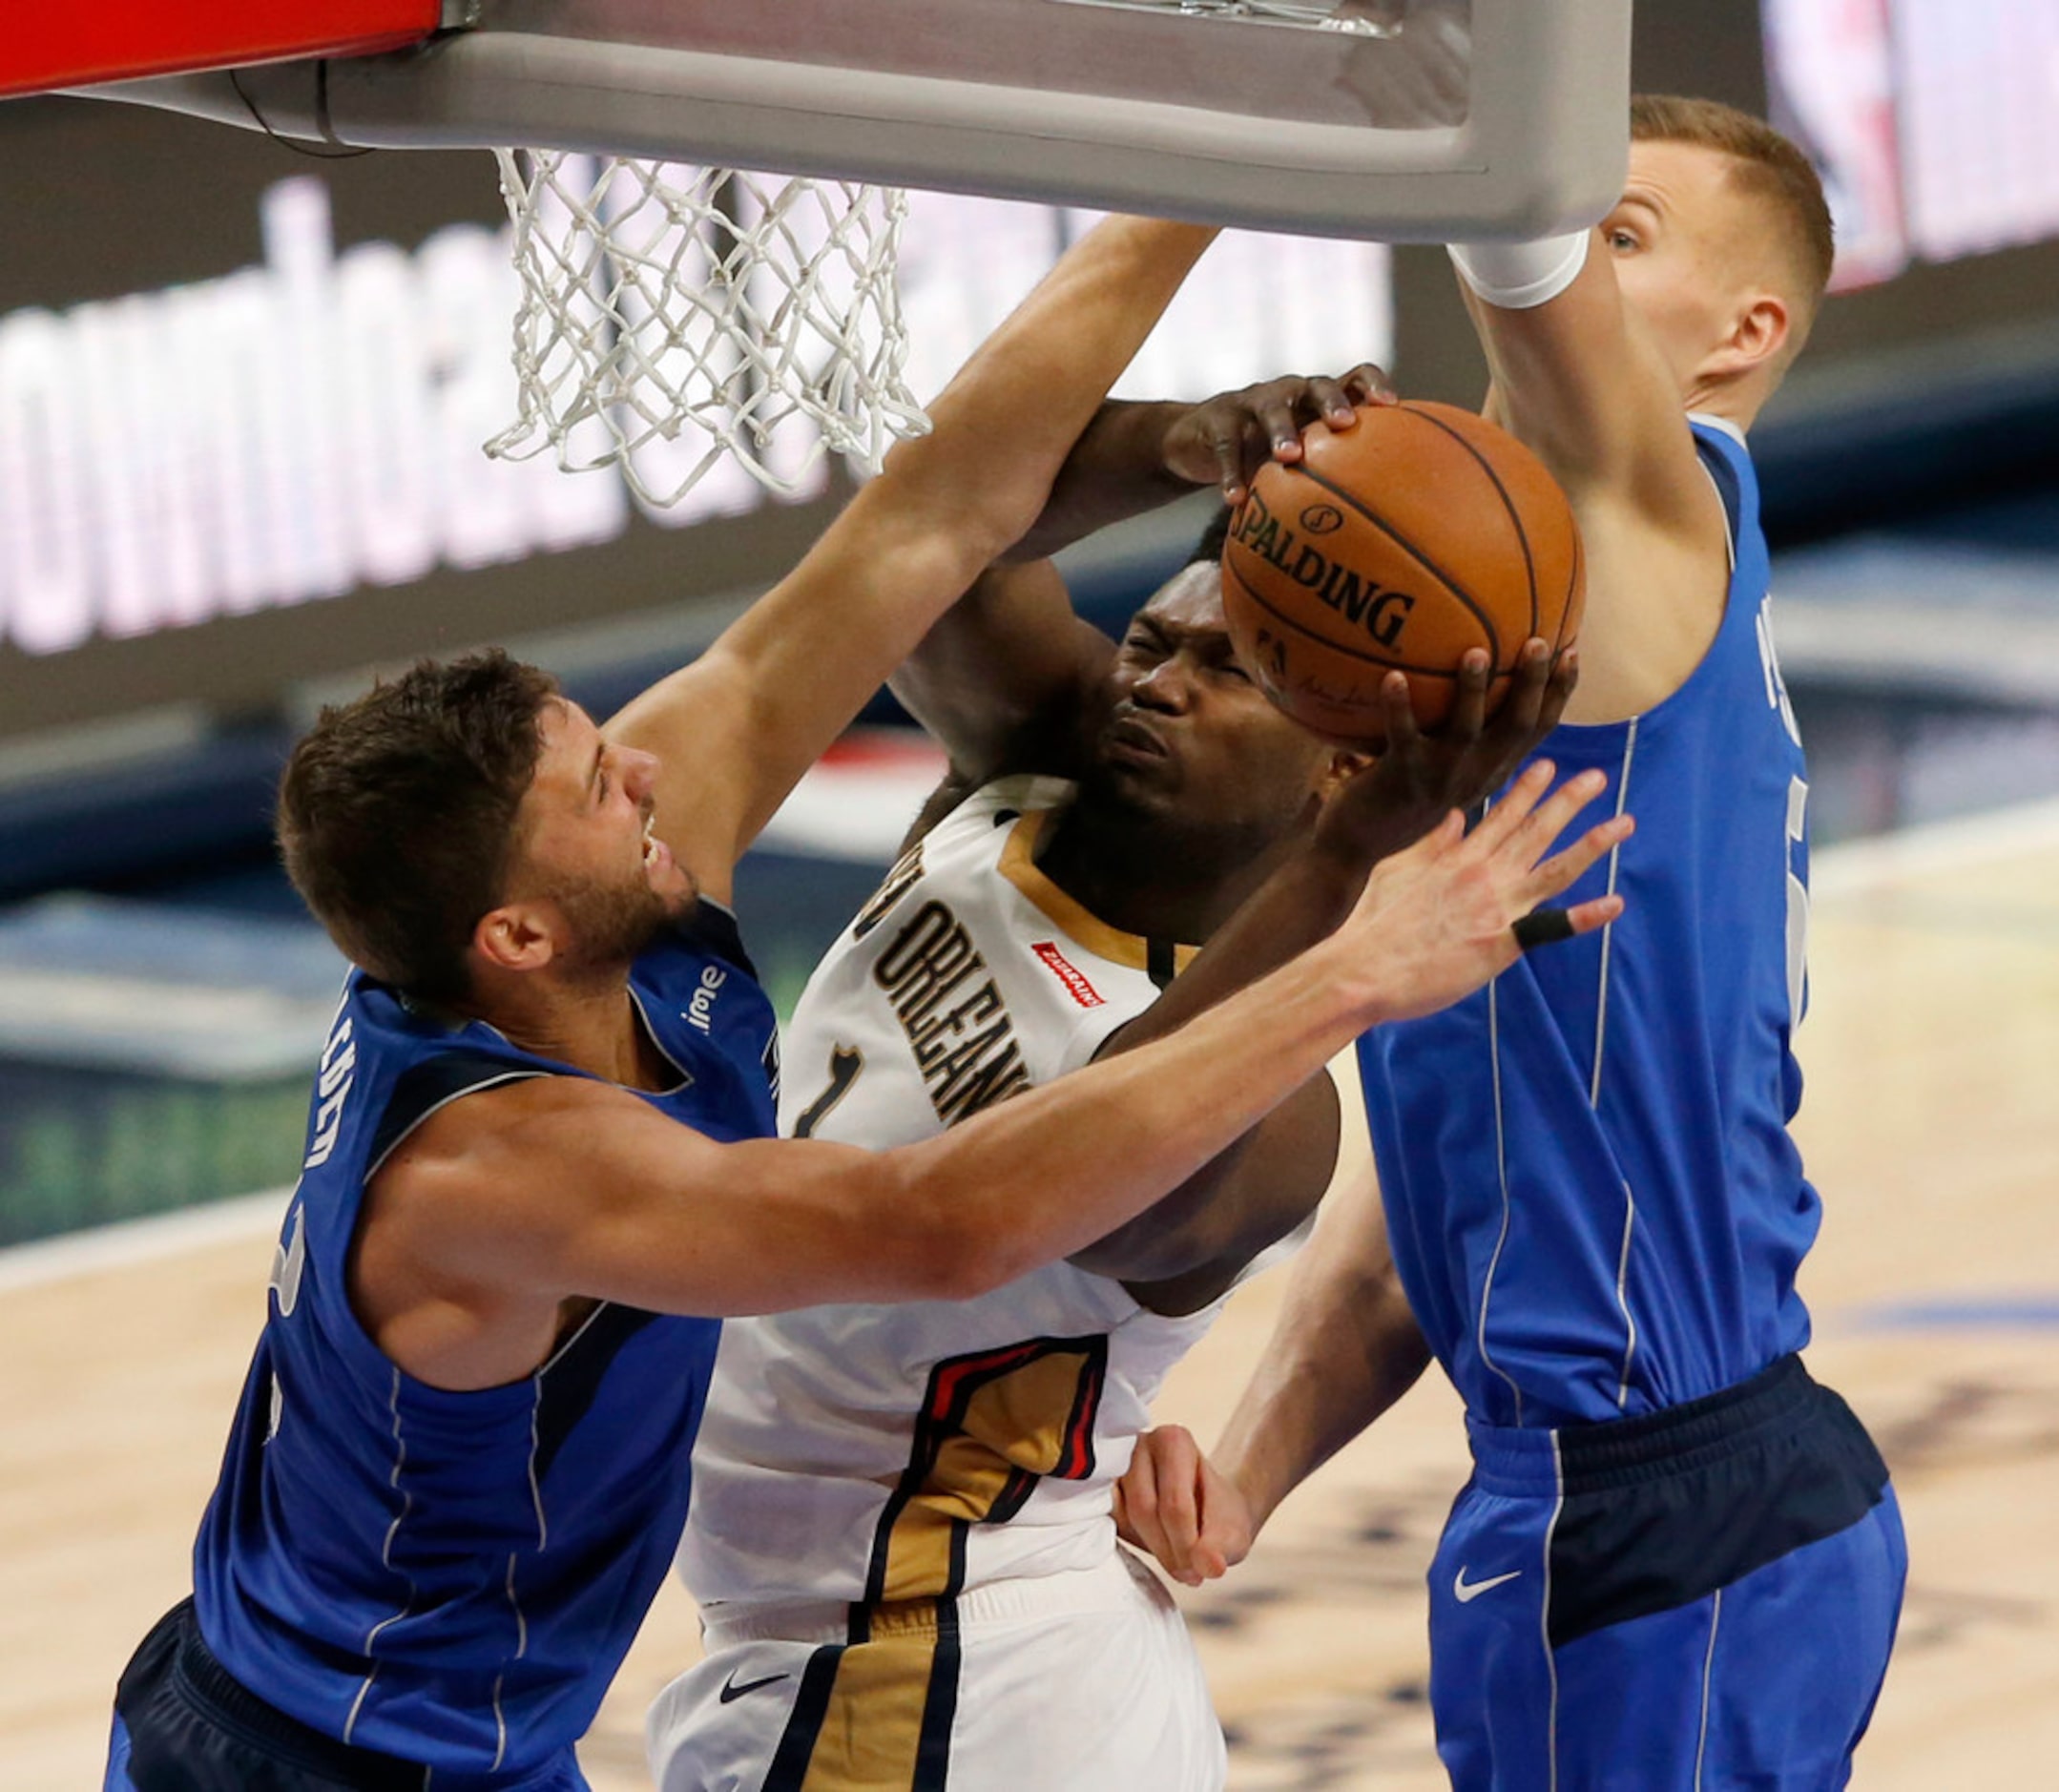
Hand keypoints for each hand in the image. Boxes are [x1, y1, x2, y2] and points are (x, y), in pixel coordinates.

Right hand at [1114, 1424, 1253, 1586]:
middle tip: (1188, 1573)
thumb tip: (1210, 1566)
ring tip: (1176, 1563)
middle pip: (1144, 1510)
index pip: (1174, 1503)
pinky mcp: (1101, 1490)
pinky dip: (1130, 1543)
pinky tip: (1154, 1550)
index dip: (1186, 1546)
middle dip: (1167, 1550)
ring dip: (1150, 1549)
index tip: (1200, 1570)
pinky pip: (1107, 1524)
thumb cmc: (1218, 1516)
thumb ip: (1221, 1548)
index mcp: (1174, 1440)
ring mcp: (1114, 1466)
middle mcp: (1138, 1444)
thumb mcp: (1232, 1534)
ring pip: (1123, 1518)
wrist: (1206, 1511)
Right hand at [1161, 365, 1396, 505]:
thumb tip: (1382, 515)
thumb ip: (1332, 468)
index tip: (1390, 406)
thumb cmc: (1262, 451)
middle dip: (1332, 402)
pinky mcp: (1218, 419)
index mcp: (1317, 398)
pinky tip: (1235, 500)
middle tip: (1344, 424)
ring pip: (1271, 409)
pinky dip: (1231, 472)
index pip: (1354, 376)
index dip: (1373, 385)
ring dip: (1282, 432)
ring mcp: (1253, 402)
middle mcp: (1290, 392)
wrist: (1196, 439)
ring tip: (1289, 458)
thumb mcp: (1298, 452)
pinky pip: (1228, 445)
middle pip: (1317, 385)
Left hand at [1314, 640, 1578, 868]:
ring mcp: (1439, 775)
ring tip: (1475, 651)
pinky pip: (1402, 734)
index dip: (1559, 692)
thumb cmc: (1400, 795)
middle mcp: (1474, 773)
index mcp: (1490, 769)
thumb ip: (1462, 737)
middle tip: (1538, 642)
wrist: (1361, 845)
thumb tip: (1471, 675)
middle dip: (1532, 684)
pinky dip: (1398, 705)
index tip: (1572, 650)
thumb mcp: (1443, 769)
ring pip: (1466, 730)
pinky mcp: (1402, 775)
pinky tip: (1392, 675)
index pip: (1537, 728)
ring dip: (1472, 691)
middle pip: (1516, 725)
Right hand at [1330, 757, 1631, 1026]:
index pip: (1499, 814)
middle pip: (1534, 831)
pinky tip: (1614, 904)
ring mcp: (1496, 908)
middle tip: (1597, 777)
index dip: (1527, 789)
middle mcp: (1483, 875)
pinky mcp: (1501, 944)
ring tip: (1623, 823)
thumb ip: (1430, 844)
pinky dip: (1583, 917)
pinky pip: (1549, 929)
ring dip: (1591, 844)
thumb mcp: (1396, 869)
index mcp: (1456, 857)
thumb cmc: (1371, 922)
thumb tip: (1454, 818)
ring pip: (1554, 869)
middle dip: (1569, 801)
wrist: (1363, 967)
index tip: (1548, 765)